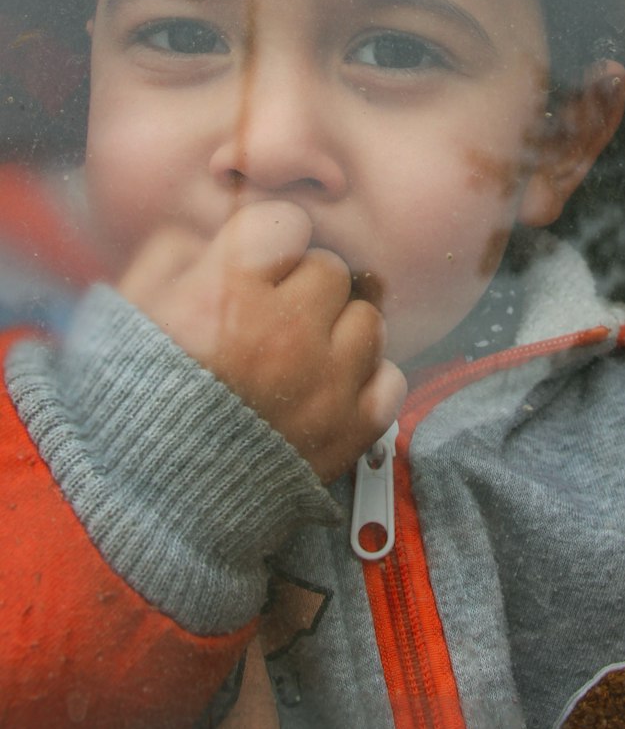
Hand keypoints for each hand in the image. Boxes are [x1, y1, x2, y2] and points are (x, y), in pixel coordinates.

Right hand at [116, 201, 406, 480]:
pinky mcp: (348, 430)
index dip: (271, 244)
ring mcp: (323, 381)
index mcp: (228, 291)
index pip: (287, 223)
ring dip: (338, 335)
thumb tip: (219, 235)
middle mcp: (284, 329)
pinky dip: (366, 386)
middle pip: (331, 270)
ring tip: (301, 361)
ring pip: (367, 321)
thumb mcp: (129, 308)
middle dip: (304, 289)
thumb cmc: (133, 399)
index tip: (259, 268)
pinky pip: (390, 379)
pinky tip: (329, 395)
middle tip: (274, 321)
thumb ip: (174, 252)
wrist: (145, 505)